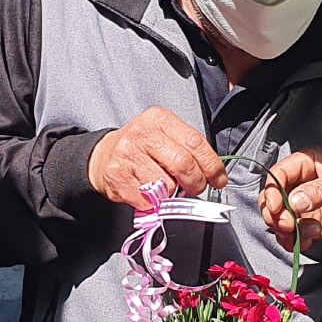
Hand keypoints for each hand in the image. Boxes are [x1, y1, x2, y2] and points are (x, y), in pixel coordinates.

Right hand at [88, 107, 227, 207]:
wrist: (102, 156)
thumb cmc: (141, 148)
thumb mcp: (164, 135)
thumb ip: (188, 149)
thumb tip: (213, 175)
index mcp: (159, 119)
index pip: (195, 142)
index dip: (212, 165)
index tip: (218, 179)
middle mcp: (142, 133)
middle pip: (183, 164)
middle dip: (196, 183)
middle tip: (196, 188)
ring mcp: (128, 154)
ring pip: (167, 185)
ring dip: (171, 194)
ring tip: (162, 185)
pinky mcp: (118, 176)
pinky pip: (148, 200)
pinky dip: (153, 203)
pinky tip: (147, 191)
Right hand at [259, 146, 321, 247]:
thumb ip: (321, 189)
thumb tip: (295, 202)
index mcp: (307, 163)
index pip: (278, 175)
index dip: (271, 191)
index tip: (276, 208)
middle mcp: (302, 183)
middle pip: (273, 199)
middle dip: (275, 215)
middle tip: (287, 225)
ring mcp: (307, 205)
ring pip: (281, 219)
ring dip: (284, 231)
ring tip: (300, 236)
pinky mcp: (314, 224)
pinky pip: (295, 234)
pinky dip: (295, 241)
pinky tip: (307, 241)